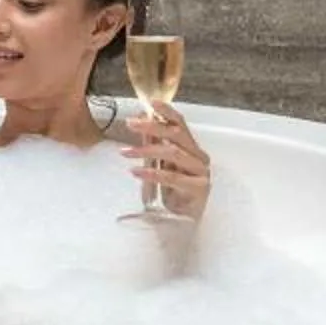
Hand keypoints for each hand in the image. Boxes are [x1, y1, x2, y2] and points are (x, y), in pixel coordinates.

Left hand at [124, 102, 213, 223]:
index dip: (167, 112)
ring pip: (174, 153)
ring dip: (146, 150)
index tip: (151, 102)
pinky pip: (173, 177)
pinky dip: (152, 173)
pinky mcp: (198, 188)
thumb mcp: (163, 166)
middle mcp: (198, 156)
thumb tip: (141, 125)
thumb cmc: (176, 193)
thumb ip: (155, 147)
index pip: (180, 124)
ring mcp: (200, 172)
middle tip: (130, 124)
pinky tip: (135, 171)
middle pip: (177, 134)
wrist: (188, 222)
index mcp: (191, 148)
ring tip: (125, 152)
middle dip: (152, 126)